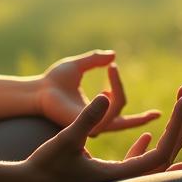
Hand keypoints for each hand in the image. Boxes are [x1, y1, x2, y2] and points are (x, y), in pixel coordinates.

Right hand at [18, 87, 181, 181]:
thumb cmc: (45, 166)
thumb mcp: (67, 139)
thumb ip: (88, 118)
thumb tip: (106, 97)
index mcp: (123, 176)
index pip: (164, 150)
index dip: (177, 124)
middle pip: (168, 153)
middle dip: (181, 123)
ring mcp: (119, 181)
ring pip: (156, 158)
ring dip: (169, 134)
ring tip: (181, 112)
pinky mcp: (108, 177)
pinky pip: (136, 163)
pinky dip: (146, 148)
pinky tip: (148, 133)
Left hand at [35, 50, 161, 137]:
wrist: (38, 89)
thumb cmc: (53, 80)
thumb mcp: (78, 66)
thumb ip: (95, 60)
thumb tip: (113, 56)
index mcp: (96, 111)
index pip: (121, 114)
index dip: (137, 113)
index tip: (117, 70)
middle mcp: (95, 121)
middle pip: (125, 118)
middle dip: (143, 118)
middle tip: (135, 88)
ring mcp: (91, 125)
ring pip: (118, 109)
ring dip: (118, 87)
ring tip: (110, 68)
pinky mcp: (86, 125)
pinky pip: (108, 113)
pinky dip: (112, 96)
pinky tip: (106, 84)